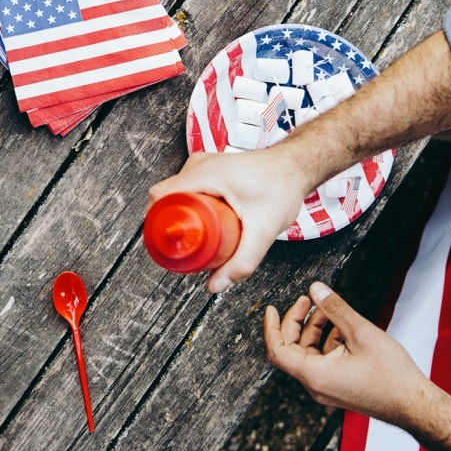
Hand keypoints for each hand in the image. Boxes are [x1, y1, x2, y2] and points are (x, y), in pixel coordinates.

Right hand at [148, 150, 310, 291]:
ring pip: (176, 192)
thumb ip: (242, 262)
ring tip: (191, 237)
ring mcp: (204, 164)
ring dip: (178, 214)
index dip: (155, 220)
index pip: (160, 194)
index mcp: (205, 174)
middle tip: (181, 246)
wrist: (296, 166)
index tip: (165, 241)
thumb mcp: (263, 230)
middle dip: (169, 223)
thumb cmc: (282, 187)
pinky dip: (187, 206)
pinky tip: (199, 223)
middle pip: (166, 196)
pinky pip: (187, 188)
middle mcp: (199, 165)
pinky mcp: (210, 169)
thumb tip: (216, 285)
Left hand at [264, 282, 430, 423]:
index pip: (277, 350)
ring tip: (329, 310)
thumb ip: (335, 308)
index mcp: (315, 375)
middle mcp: (316, 385)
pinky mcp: (338, 386)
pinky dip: (327, 341)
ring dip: (315, 329)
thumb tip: (315, 289)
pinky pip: (323, 361)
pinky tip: (342, 327)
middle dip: (297, 322)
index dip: (271, 327)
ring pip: (309, 353)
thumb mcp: (361, 332)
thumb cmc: (392, 376)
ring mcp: (327, 387)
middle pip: (292, 349)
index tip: (271, 308)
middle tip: (308, 301)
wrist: (415, 404)